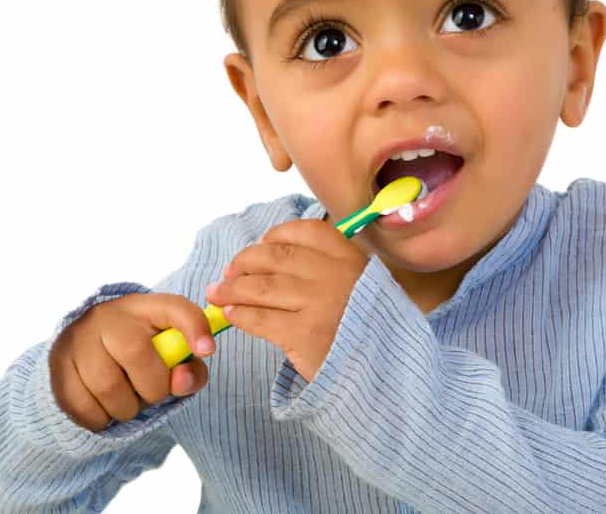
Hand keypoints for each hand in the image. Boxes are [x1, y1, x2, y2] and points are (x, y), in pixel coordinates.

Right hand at [49, 293, 214, 431]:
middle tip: (151, 393)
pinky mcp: (57, 364)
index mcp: (146, 308)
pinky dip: (100, 418)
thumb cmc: (141, 356)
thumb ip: (189, 370)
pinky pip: (81, 405)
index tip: (207, 350)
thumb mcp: (171, 358)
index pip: (175, 307)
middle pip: (136, 353)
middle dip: (153, 387)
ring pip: (107, 386)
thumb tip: (181, 380)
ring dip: (126, 408)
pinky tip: (105, 408)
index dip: (194, 328)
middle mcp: (110, 315)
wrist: (88, 352)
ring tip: (128, 401)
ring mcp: (79, 338)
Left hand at [206, 218, 368, 381]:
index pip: (305, 232)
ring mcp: (319, 304)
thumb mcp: (366, 288)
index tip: (261, 245)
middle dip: (243, 263)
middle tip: (228, 273)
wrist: (388, 373)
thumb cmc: (371, 331)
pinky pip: (259, 318)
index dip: (275, 236)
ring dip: (231, 289)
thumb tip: (275, 257)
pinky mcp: (304, 335)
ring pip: (260, 286)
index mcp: (350, 259)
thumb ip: (333, 269)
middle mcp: (334, 275)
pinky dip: (239, 314)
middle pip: (274, 257)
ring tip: (217, 293)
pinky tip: (231, 315)